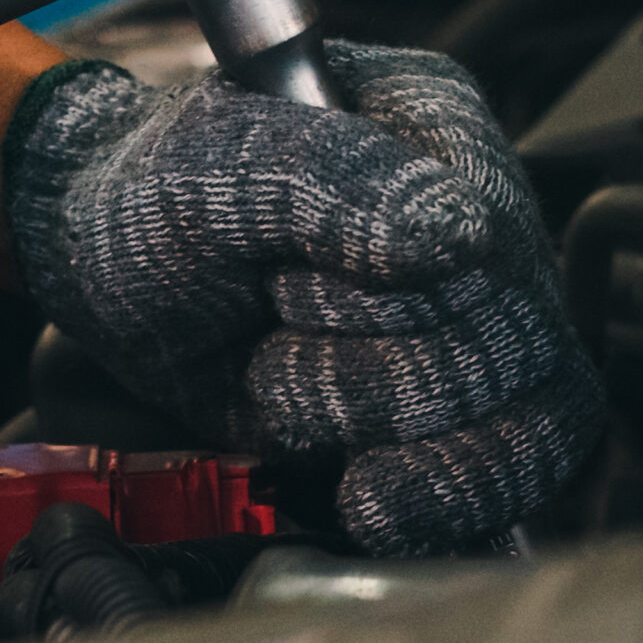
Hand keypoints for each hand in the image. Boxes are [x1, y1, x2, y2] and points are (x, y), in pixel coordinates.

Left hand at [3, 43, 601, 554]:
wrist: (107, 271)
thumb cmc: (156, 194)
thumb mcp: (211, 165)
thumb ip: (332, 180)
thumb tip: (461, 238)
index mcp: (439, 133)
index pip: (494, 244)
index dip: (399, 301)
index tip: (285, 291)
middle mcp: (481, 230)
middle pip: (519, 349)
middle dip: (378, 379)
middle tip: (274, 345)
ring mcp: (472, 327)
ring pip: (535, 428)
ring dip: (410, 451)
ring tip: (306, 422)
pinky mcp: (446, 415)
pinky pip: (503, 483)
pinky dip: (441, 509)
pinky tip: (371, 504)